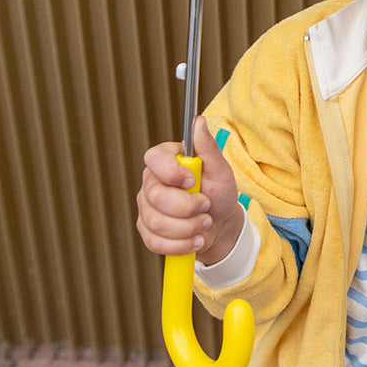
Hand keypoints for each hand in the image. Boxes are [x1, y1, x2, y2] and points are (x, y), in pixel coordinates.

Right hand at [136, 116, 243, 264]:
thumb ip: (207, 147)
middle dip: (187, 208)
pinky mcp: (147, 231)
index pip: (153, 159)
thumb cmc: (219, 192)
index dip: (171, 172)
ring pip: (156, 223)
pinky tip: (195, 239)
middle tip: (206, 206)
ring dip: (188, 228)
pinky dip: (181, 245)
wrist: (220, 225)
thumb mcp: (220, 169)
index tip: (192, 181)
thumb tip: (198, 121)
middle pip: (156, 197)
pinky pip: (155, 242)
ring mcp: (146, 207)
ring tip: (204, 223)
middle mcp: (151, 182)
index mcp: (166, 161)